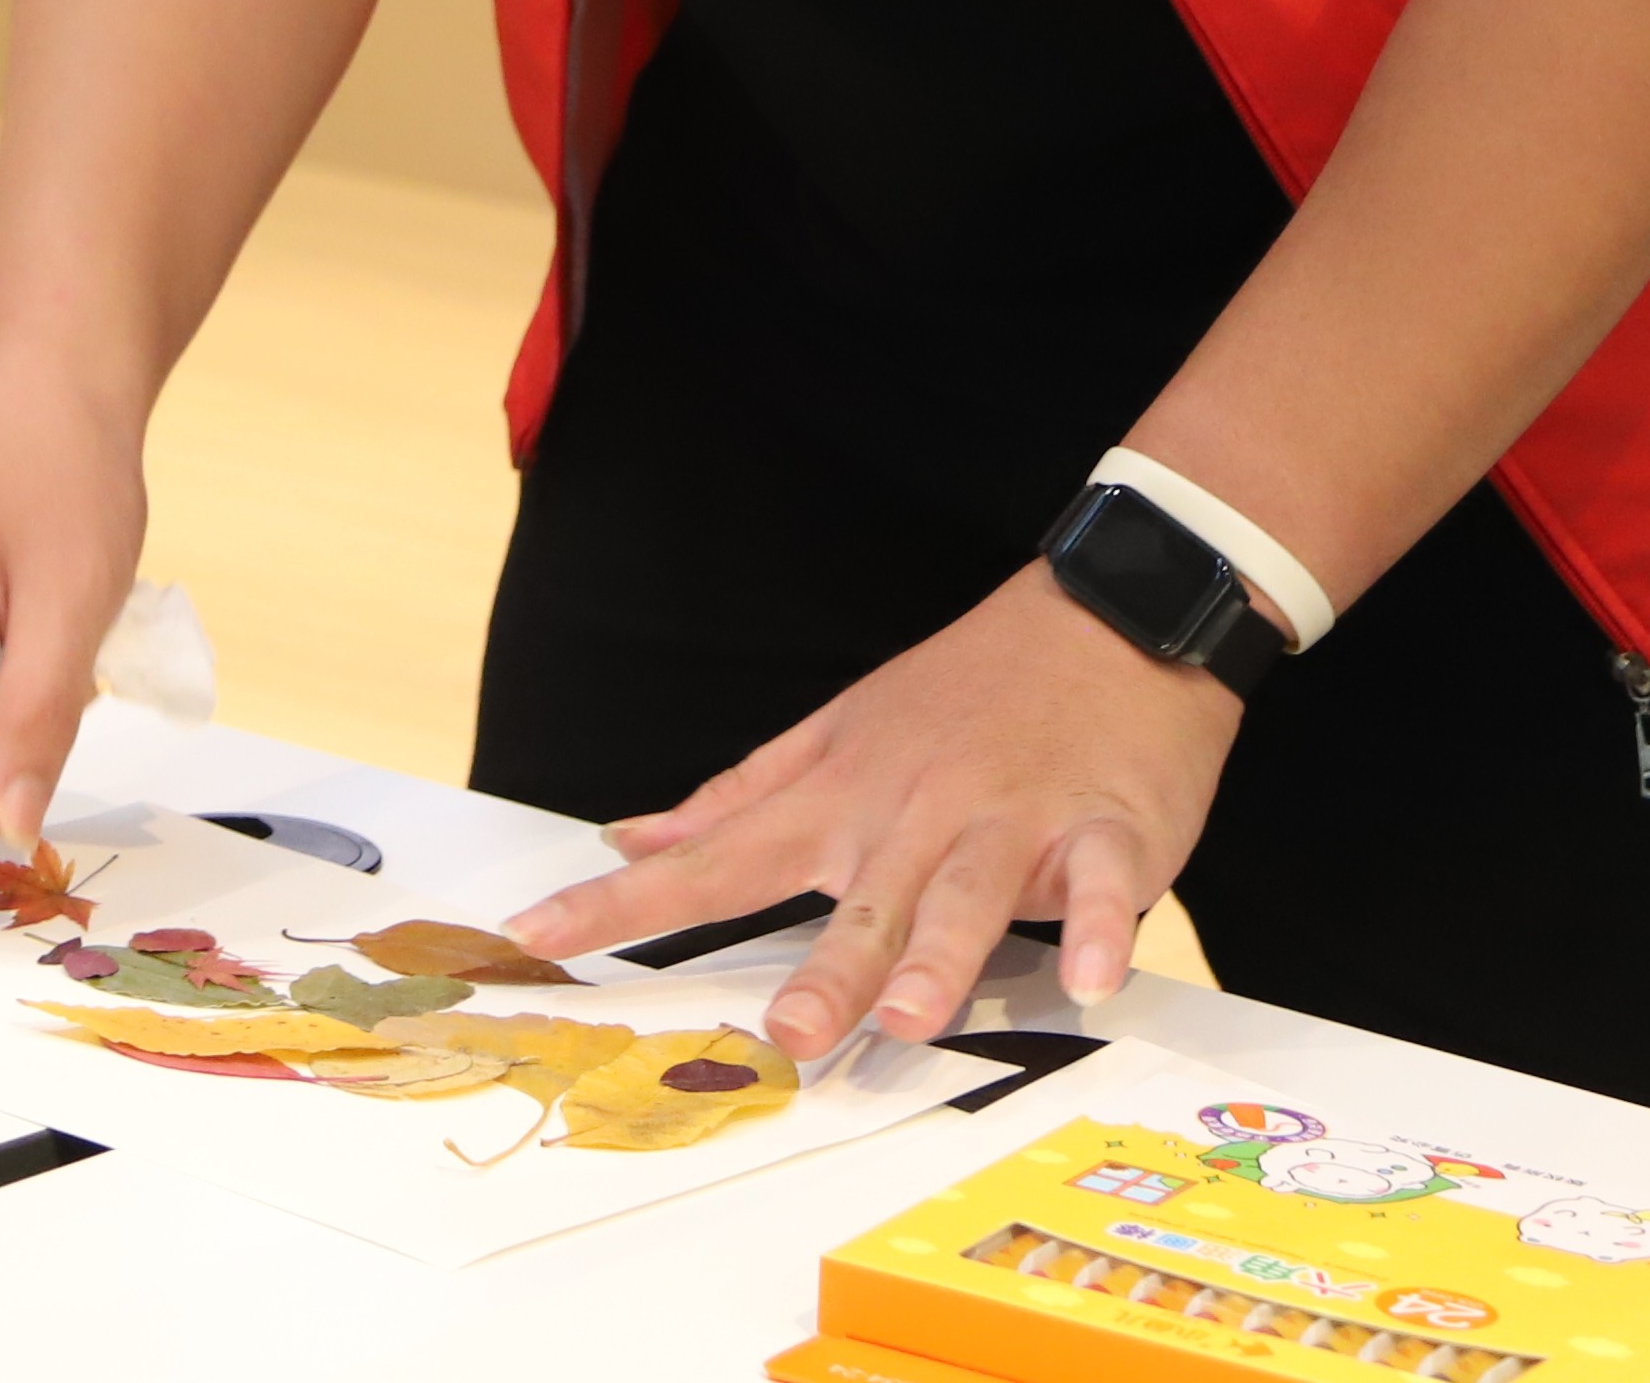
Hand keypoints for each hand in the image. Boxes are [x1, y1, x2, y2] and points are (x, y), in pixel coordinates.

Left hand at [504, 563, 1244, 1060]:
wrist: (1110, 615)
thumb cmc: (968, 692)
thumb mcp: (839, 731)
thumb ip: (736, 798)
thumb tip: (629, 838)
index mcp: (840, 795)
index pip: (715, 856)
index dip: (624, 898)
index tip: (539, 932)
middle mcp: (914, 810)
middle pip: (861, 899)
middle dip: (822, 967)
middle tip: (785, 1034)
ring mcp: (1011, 818)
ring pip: (968, 892)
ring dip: (940, 953)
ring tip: (911, 1015)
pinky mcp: (1108, 829)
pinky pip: (1107, 887)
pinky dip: (1104, 928)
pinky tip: (1094, 979)